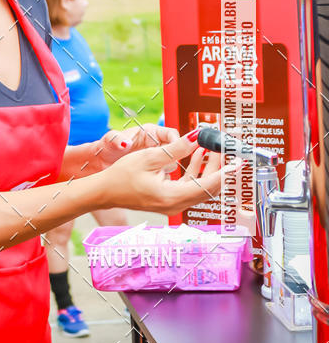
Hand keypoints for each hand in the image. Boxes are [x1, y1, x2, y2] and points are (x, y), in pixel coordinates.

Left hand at [90, 124, 179, 170]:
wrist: (101, 165)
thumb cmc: (105, 149)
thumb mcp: (111, 142)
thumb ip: (117, 140)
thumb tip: (124, 143)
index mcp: (150, 132)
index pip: (172, 135)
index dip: (176, 144)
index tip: (176, 153)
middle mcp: (155, 144)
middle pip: (175, 151)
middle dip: (173, 159)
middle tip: (165, 168)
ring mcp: (155, 158)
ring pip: (171, 164)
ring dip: (166, 170)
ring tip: (157, 175)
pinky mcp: (154, 170)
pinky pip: (165, 174)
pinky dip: (162, 178)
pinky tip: (155, 182)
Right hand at [101, 135, 239, 214]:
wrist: (104, 191)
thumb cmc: (121, 177)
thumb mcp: (150, 157)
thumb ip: (176, 149)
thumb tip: (197, 137)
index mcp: (172, 197)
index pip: (208, 185)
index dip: (225, 171)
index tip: (238, 161)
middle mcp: (174, 204)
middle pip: (207, 187)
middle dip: (218, 167)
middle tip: (225, 149)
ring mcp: (171, 204)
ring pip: (199, 187)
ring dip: (207, 168)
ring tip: (212, 149)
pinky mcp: (168, 199)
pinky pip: (189, 187)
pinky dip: (195, 172)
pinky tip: (196, 156)